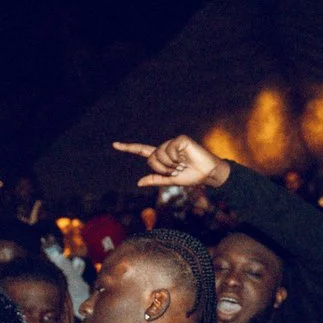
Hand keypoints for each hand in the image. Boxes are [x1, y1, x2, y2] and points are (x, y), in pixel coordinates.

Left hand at [113, 135, 230, 191]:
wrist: (208, 174)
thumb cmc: (192, 176)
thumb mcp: (171, 181)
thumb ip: (155, 180)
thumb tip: (139, 182)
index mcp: (161, 157)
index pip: (142, 151)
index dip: (128, 148)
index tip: (114, 145)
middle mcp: (165, 148)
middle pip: (151, 158)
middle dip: (163, 169)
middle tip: (177, 171)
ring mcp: (172, 143)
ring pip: (159, 155)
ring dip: (170, 165)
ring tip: (183, 165)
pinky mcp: (180, 140)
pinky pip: (169, 150)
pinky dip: (176, 158)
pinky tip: (185, 158)